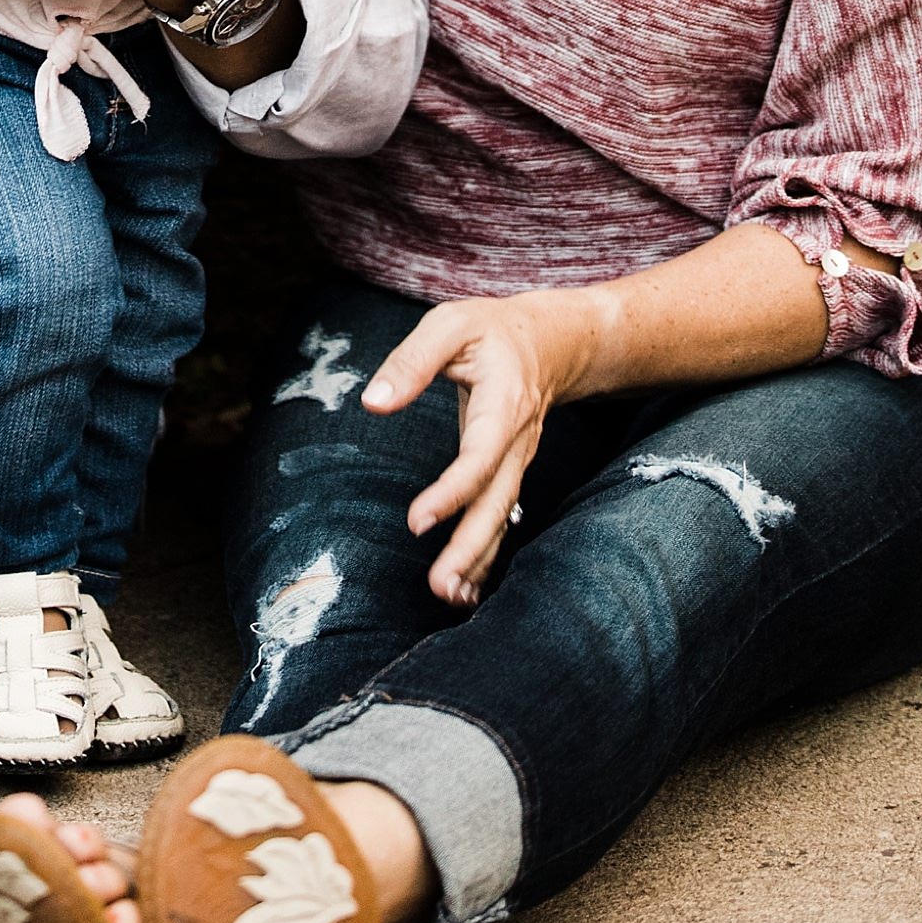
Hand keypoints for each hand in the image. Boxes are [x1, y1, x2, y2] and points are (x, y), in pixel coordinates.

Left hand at [363, 289, 595, 605]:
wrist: (547, 342)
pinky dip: (485, 554)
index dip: (451, 493)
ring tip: (448, 597)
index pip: (480, 458)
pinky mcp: (507, 472)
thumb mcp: (449, 325)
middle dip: (470, 549)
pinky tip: (465, 587)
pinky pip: (498, 517)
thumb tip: (373, 404)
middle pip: (496, 503)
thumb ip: (411, 361)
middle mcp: (517, 443)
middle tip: (439, 586)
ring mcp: (517, 462)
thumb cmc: (490, 331)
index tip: (416, 522)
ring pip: (500, 518)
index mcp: (505, 405)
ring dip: (477, 561)